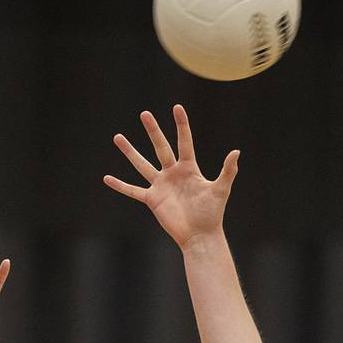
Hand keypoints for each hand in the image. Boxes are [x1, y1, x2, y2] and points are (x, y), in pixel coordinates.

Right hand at [104, 104, 238, 248]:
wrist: (200, 235)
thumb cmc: (212, 213)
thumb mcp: (221, 189)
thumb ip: (228, 171)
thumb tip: (236, 152)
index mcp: (189, 168)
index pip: (184, 142)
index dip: (181, 125)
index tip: (177, 108)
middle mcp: (173, 173)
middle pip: (160, 147)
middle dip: (153, 130)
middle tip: (144, 113)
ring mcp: (161, 185)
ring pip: (142, 164)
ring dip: (130, 152)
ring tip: (118, 137)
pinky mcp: (152, 199)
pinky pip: (133, 190)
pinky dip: (120, 185)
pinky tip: (107, 178)